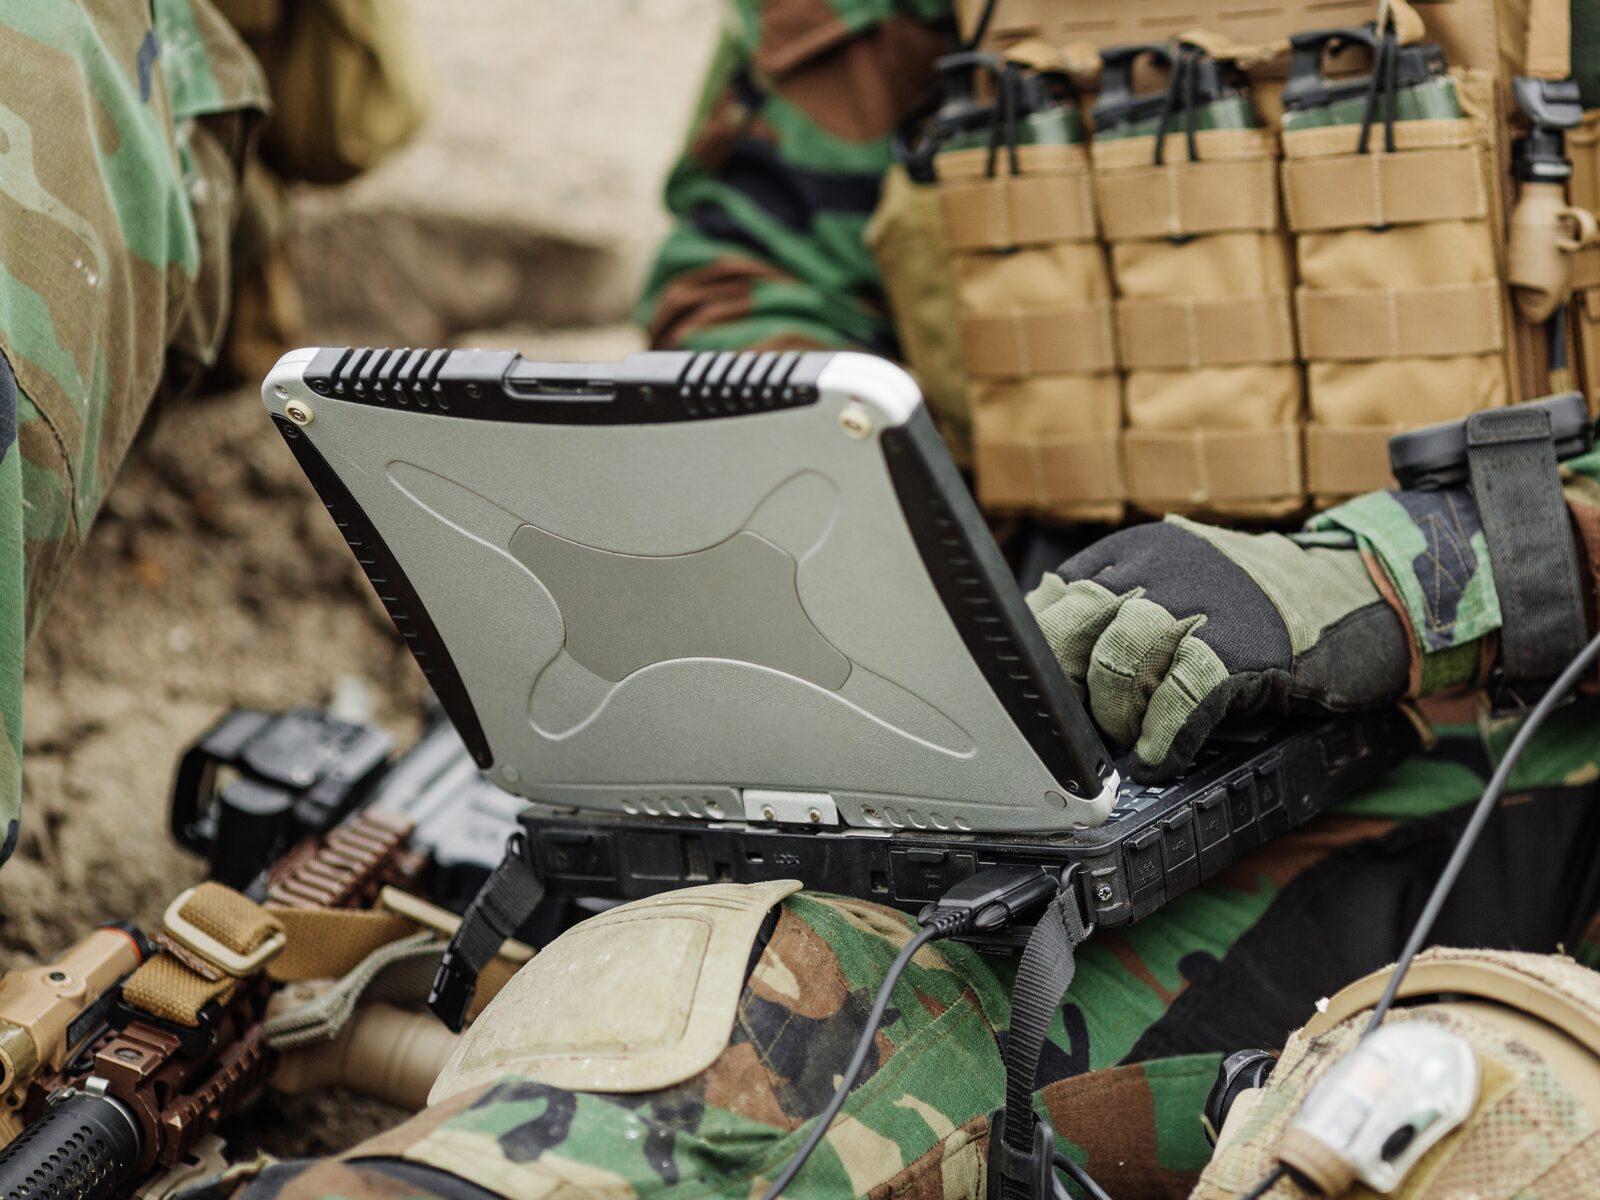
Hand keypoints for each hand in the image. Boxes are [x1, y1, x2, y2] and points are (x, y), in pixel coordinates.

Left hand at [1027, 516, 1409, 780]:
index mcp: (1135, 551)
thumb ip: (1119, 614)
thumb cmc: (1264, 604)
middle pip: (1071, 631)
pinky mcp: (1246, 645)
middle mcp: (1160, 566)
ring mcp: (1204, 602)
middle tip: (1086, 728)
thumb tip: (1056, 679)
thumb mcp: (1181, 589)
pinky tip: (1163, 757)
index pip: (1052, 602)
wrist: (1370, 588)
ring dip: (1117, 717)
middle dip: (1068, 691)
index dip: (1040, 661)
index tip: (1045, 701)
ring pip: (1119, 663)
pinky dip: (1165, 739)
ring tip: (1131, 741)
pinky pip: (1183, 699)